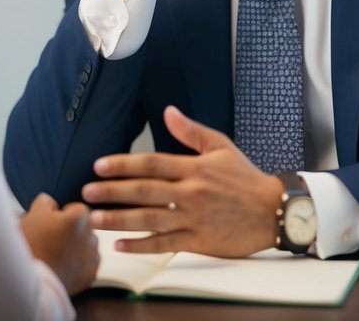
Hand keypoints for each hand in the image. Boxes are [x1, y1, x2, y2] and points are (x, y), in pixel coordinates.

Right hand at [18, 193, 99, 295]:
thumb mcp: (33, 214)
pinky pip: (88, 264)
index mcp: (79, 218)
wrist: (29, 280)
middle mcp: (91, 235)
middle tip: (51, 240)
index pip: (76, 209)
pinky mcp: (90, 275)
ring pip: (87, 246)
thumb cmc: (30, 245)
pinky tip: (63, 266)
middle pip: (83, 227)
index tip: (51, 224)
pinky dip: (78, 265)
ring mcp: (92, 256)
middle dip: (71, 231)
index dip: (62, 215)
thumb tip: (50, 202)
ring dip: (76, 247)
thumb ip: (45, 201)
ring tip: (56, 255)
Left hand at [82, 105, 283, 256]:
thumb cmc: (245, 178)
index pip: (151, 164)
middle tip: (86, 192)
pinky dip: (141, 246)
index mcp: (194, 167)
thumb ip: (192, 131)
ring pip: (149, 219)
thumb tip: (169, 111)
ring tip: (94, 219)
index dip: (123, 164)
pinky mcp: (199, 240)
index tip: (99, 165)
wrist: (273, 210)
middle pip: (144, 191)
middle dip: (112, 192)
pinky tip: (120, 245)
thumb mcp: (221, 146)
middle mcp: (191, 192)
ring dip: (119, 220)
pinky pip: (165, 244)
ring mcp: (194, 218)